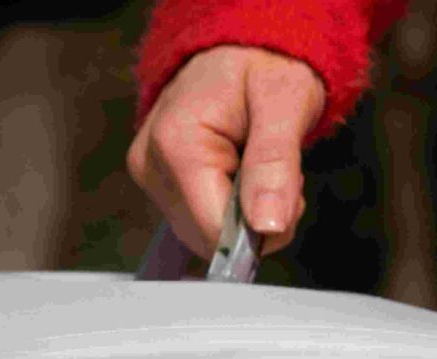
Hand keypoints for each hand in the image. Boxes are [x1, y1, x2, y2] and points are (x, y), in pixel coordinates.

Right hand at [128, 46, 325, 256]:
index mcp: (175, 144)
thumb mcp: (285, 102)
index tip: (287, 193)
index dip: (260, 229)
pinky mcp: (157, 180)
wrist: (242, 42)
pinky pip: (199, 220)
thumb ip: (274, 164)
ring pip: (206, 234)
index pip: (215, 232)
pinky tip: (241, 172)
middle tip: (277, 173)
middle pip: (209, 238)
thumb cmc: (265, 62)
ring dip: (245, 214)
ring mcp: (150, 174)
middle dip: (255, 220)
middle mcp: (151, 164)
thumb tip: (266, 226)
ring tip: (258, 164)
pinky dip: (230, 208)